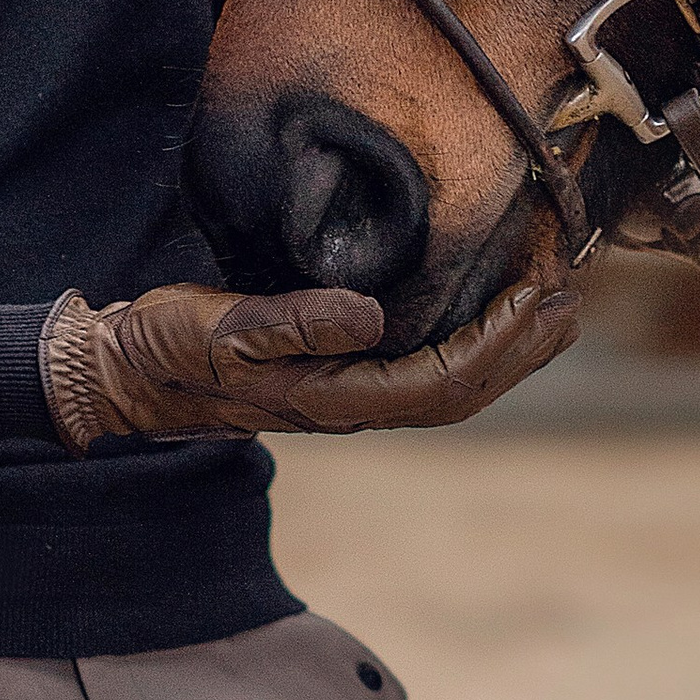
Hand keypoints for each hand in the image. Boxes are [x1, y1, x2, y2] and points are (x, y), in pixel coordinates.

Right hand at [40, 276, 577, 449]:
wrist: (128, 370)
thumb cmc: (169, 345)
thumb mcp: (222, 326)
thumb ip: (292, 321)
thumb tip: (371, 317)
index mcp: (332, 398)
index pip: (441, 381)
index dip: (497, 343)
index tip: (537, 296)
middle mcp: (351, 403)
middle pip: (462, 391)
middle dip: (522, 349)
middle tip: (571, 300)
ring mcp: (348, 392)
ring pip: (450, 383)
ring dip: (505, 349)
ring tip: (551, 310)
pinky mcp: (337, 373)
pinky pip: (424, 366)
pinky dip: (469, 341)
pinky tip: (486, 316)